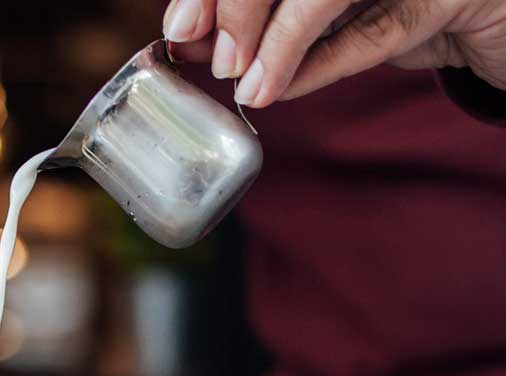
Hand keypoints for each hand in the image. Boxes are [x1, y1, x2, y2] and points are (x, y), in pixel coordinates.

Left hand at [163, 0, 505, 104]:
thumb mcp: (328, 6)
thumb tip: (193, 35)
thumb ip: (265, 14)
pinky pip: (379, 28)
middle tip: (217, 59)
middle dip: (241, 6)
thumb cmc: (404, 2)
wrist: (498, 17)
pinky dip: (320, 63)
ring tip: (246, 86)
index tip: (182, 26)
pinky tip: (278, 87)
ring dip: (277, 41)